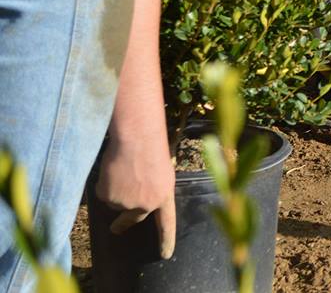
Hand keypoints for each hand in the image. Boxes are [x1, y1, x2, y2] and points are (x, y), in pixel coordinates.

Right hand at [95, 132, 175, 258]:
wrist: (136, 138)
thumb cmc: (151, 148)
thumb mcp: (161, 172)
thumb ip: (153, 189)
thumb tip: (138, 203)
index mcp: (164, 197)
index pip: (166, 223)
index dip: (166, 239)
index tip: (165, 254)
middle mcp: (147, 204)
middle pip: (133, 219)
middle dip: (123, 224)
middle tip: (116, 229)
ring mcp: (127, 203)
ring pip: (115, 202)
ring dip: (115, 189)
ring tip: (122, 169)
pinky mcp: (109, 197)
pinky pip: (102, 194)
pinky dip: (104, 183)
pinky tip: (112, 169)